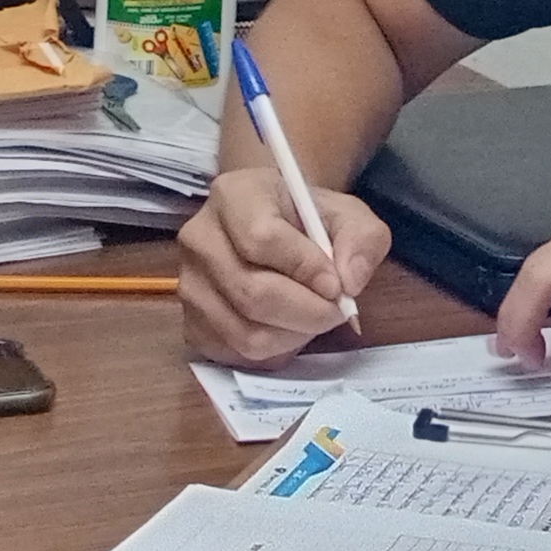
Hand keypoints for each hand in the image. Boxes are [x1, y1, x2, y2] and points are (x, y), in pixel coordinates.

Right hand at [179, 163, 383, 364]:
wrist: (272, 225)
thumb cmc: (307, 217)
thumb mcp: (347, 213)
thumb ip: (361, 239)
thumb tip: (350, 281)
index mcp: (233, 196)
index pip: (262, 239)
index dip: (306, 269)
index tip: (338, 284)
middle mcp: (199, 239)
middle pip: (252, 293)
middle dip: (308, 312)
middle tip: (336, 310)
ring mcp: (189, 285)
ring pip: (245, 332)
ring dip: (294, 335)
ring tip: (314, 316)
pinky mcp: (190, 325)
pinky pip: (237, 354)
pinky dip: (274, 350)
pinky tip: (289, 328)